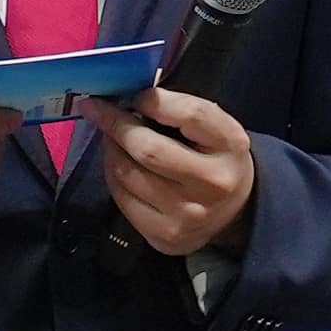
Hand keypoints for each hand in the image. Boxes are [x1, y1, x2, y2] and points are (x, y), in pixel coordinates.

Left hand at [93, 87, 257, 258]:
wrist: (233, 213)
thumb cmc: (216, 158)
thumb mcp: (215, 128)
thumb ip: (181, 110)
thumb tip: (129, 100)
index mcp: (230, 145)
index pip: (191, 114)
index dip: (155, 100)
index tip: (134, 94)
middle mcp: (212, 183)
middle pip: (148, 149)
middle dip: (115, 124)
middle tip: (98, 109)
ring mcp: (186, 214)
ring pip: (127, 173)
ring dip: (110, 149)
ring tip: (111, 137)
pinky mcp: (164, 236)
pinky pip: (121, 199)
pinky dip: (112, 175)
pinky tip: (117, 164)